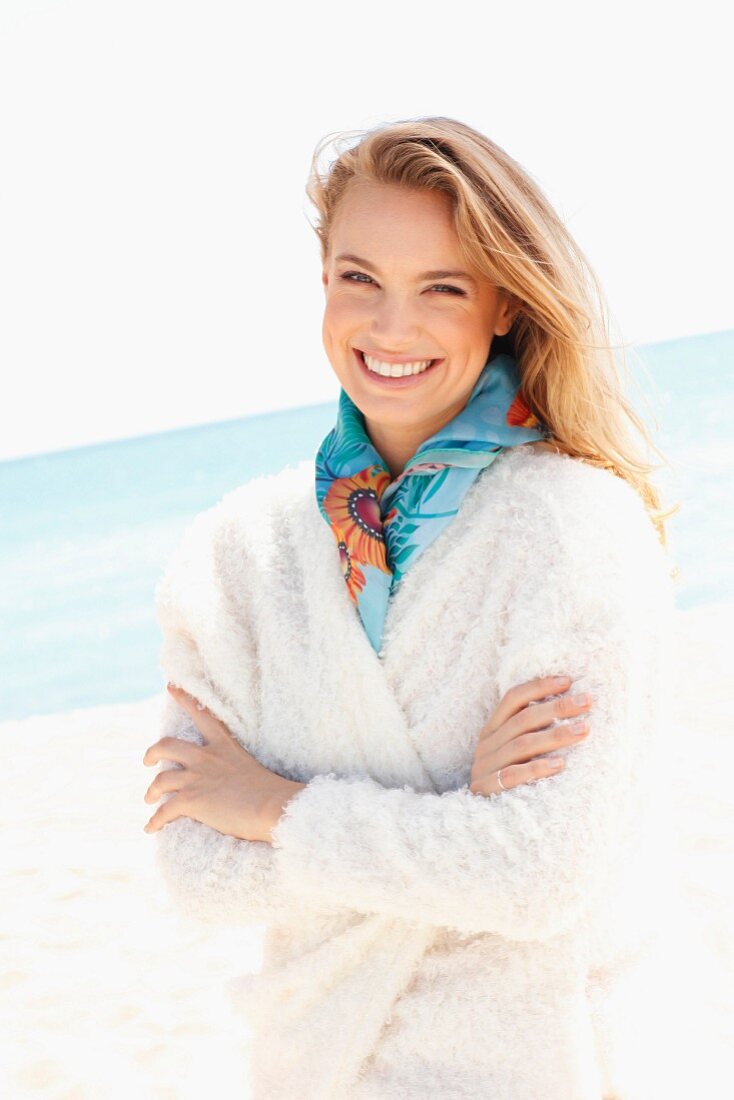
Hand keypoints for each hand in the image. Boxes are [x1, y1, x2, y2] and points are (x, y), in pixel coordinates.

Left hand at [142, 684, 305, 842]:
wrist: (272, 807)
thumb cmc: (270, 792)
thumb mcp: (249, 767)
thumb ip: (232, 768)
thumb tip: (227, 782)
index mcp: (223, 745)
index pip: (201, 714)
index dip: (184, 699)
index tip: (171, 686)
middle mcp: (206, 757)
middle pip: (167, 745)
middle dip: (153, 752)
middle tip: (148, 761)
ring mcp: (196, 778)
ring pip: (160, 780)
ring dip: (152, 791)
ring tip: (150, 799)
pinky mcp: (191, 800)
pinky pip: (163, 811)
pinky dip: (154, 821)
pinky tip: (150, 828)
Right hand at [470, 675, 592, 795]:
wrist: (479, 819)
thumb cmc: (507, 779)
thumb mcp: (512, 752)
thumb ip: (530, 732)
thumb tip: (570, 707)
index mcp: (492, 729)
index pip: (513, 698)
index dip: (539, 687)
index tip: (568, 681)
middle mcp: (487, 744)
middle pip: (523, 719)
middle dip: (557, 708)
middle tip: (586, 701)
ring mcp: (485, 767)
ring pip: (522, 745)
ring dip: (555, 736)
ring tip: (584, 730)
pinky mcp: (488, 789)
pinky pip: (513, 776)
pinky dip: (536, 769)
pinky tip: (560, 765)